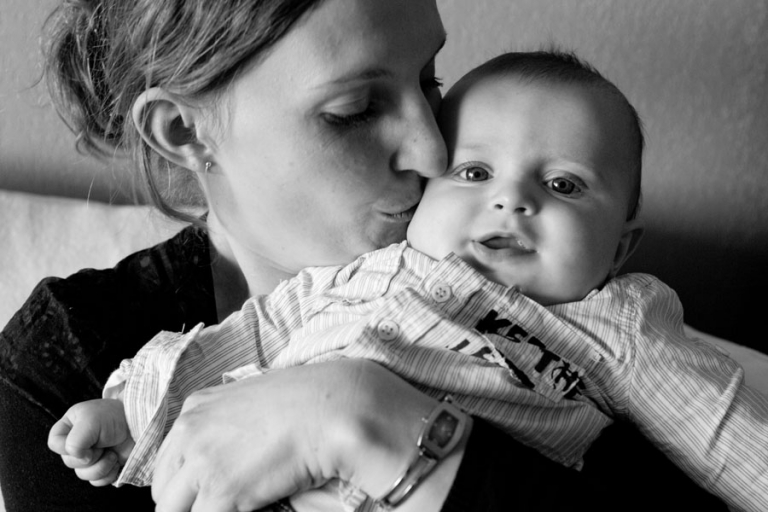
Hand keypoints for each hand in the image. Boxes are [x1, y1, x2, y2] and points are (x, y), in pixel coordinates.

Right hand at [47, 398, 134, 485]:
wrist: (140, 423)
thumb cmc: (114, 416)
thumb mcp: (90, 421)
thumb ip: (75, 441)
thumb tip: (78, 458)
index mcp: (70, 427)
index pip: (54, 444)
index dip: (66, 447)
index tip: (84, 440)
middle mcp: (78, 443)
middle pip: (70, 462)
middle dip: (89, 456)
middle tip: (102, 444)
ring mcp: (91, 456)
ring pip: (83, 475)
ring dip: (100, 466)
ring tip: (111, 453)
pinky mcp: (105, 466)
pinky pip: (97, 481)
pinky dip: (108, 474)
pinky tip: (116, 461)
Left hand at [152, 359, 440, 510]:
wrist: (330, 409)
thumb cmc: (305, 401)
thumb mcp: (251, 401)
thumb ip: (225, 426)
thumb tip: (224, 457)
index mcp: (195, 408)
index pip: (166, 462)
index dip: (182, 484)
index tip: (198, 495)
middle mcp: (190, 432)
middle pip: (163, 490)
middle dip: (185, 504)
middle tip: (215, 505)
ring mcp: (201, 462)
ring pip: (174, 511)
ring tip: (232, 508)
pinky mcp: (220, 491)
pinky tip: (248, 511)